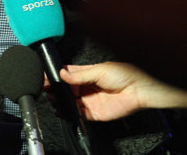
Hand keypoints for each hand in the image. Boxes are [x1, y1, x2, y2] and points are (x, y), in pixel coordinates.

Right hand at [59, 62, 186, 121]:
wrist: (139, 90)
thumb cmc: (125, 74)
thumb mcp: (98, 70)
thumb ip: (79, 75)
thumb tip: (63, 74)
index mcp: (87, 74)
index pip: (67, 74)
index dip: (57, 76)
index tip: (47, 77)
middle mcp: (87, 87)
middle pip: (67, 90)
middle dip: (56, 90)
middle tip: (48, 90)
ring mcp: (90, 100)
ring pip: (70, 102)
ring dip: (61, 102)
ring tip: (54, 100)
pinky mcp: (95, 112)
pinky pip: (79, 114)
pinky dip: (70, 113)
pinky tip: (63, 110)